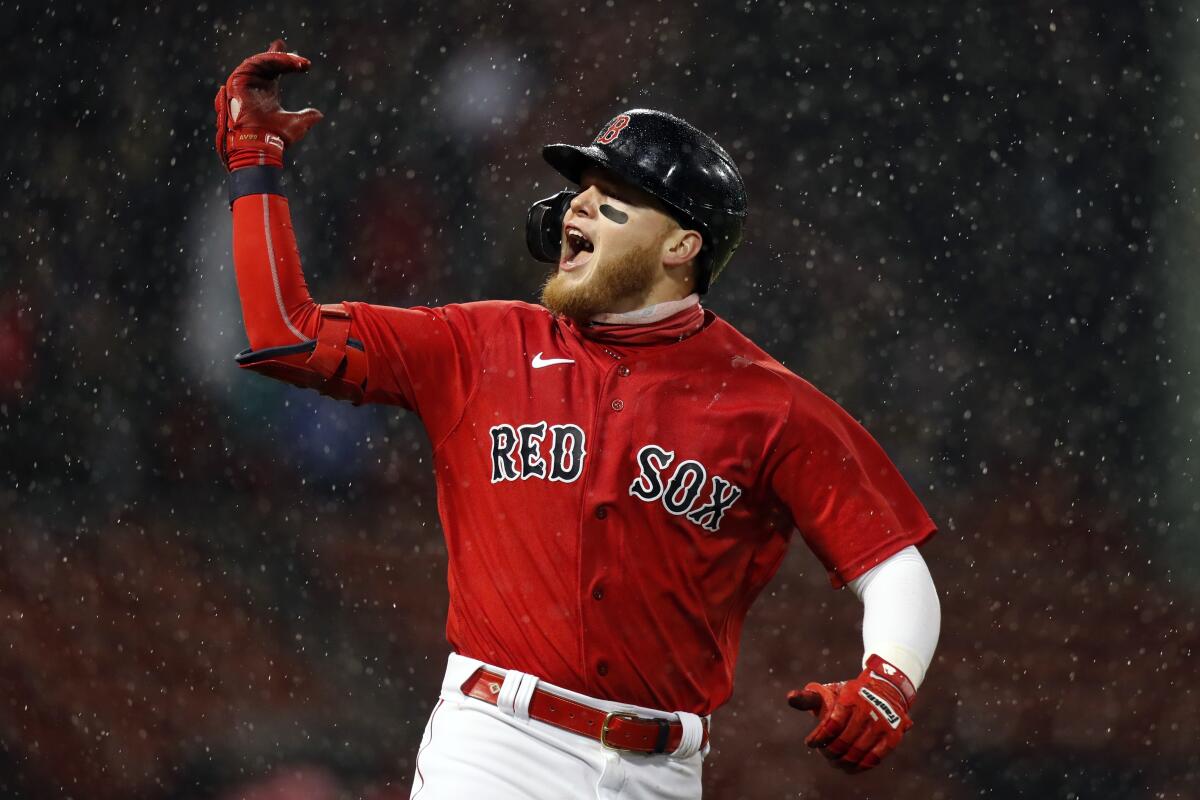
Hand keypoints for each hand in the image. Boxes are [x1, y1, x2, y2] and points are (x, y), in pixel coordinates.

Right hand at [214, 40, 323, 170]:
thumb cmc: (275, 137)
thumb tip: (319, 115)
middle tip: (298, 57)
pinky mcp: (238, 80)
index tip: (301, 61)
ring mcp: (245, 82)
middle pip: (267, 62)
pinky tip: (286, 60)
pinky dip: (271, 59)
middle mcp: (255, 86)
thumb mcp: (296, 124)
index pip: (274, 71)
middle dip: (282, 56)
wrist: (260, 145)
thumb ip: (306, 118)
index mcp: (266, 93)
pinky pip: (255, 63)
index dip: (284, 62)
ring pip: (262, 61)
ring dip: (281, 59)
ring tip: (299, 62)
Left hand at [786, 654, 914, 773]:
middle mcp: (868, 709)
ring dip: (842, 761)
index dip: (818, 738)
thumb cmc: (850, 695)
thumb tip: (789, 697)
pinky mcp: (893, 736)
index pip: (831, 724)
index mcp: (850, 696)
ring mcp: (883, 723)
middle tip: (823, 754)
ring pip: (858, 752)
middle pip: (843, 741)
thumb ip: (808, 698)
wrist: (885, 689)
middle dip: (829, 752)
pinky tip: (848, 768)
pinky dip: (859, 766)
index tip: (810, 743)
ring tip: (833, 762)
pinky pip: (874, 758)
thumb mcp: (829, 691)